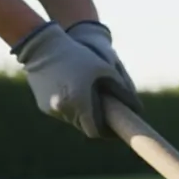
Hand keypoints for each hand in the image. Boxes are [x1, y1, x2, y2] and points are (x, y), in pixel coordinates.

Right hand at [14, 22, 142, 138]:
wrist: (41, 46)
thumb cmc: (77, 55)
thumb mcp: (104, 69)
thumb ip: (122, 90)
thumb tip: (137, 109)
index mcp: (80, 103)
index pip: (96, 131)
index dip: (107, 132)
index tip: (116, 127)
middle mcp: (64, 110)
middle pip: (85, 127)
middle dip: (97, 122)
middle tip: (107, 114)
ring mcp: (51, 109)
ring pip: (73, 121)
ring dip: (83, 115)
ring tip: (90, 100)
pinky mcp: (42, 106)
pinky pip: (62, 113)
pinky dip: (70, 108)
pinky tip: (74, 94)